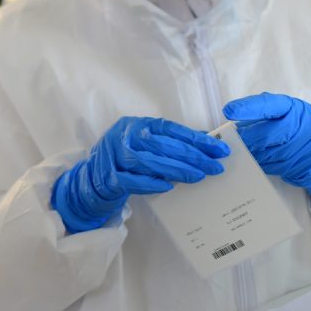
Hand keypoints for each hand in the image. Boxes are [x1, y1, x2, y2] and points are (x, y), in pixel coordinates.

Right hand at [51, 117, 229, 232]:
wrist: (92, 180)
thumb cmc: (125, 159)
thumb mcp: (143, 144)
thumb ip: (169, 142)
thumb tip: (206, 141)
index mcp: (133, 124)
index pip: (168, 129)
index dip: (195, 138)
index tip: (218, 148)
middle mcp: (122, 137)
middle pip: (161, 145)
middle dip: (192, 156)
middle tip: (215, 166)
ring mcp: (113, 157)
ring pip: (149, 162)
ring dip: (177, 169)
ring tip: (200, 176)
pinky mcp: (109, 178)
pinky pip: (133, 180)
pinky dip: (151, 183)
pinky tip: (170, 186)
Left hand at [224, 92, 310, 210]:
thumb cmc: (297, 127)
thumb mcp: (285, 113)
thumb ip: (261, 115)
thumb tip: (232, 125)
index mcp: (293, 108)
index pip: (269, 105)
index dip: (248, 108)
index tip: (229, 111)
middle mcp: (300, 127)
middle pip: (265, 135)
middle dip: (246, 139)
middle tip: (234, 141)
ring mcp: (304, 149)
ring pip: (267, 154)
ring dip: (252, 154)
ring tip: (247, 150)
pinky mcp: (303, 168)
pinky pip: (273, 167)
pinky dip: (262, 164)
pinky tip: (262, 160)